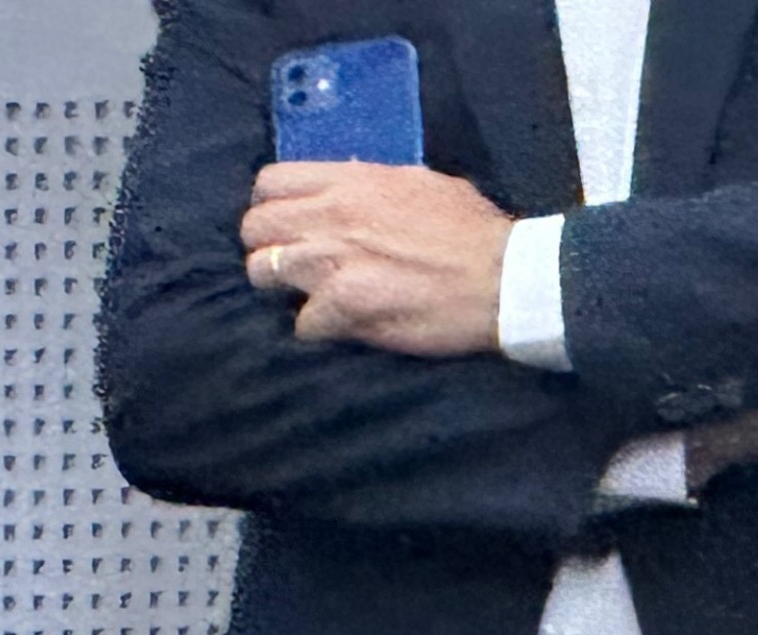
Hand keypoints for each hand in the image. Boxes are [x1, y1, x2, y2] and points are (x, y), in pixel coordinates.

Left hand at [243, 163, 511, 355]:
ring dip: (282, 289)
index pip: (270, 182)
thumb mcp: (419, 183)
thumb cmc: (473, 231)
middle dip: (267, 248)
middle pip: (255, 228)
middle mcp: (332, 217)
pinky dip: (317, 330)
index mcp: (349, 182)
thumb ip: (372, 186)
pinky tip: (341, 328)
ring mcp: (333, 263)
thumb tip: (351, 191)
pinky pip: (301, 324)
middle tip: (291, 266)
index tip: (288, 224)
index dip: (272, 206)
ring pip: (262, 273)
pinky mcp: (345, 308)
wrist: (503, 278)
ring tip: (311, 298)